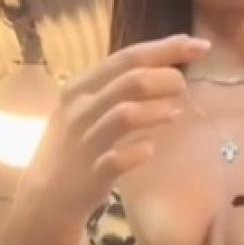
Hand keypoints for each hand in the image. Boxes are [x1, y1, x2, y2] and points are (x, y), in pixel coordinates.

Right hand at [19, 34, 209, 216]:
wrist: (44, 199)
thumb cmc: (74, 147)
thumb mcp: (85, 108)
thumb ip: (117, 88)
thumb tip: (167, 69)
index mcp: (79, 87)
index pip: (128, 57)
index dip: (166, 49)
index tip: (200, 45)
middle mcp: (80, 109)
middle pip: (131, 80)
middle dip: (166, 78)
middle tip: (183, 87)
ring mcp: (85, 142)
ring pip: (126, 114)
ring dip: (157, 110)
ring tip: (174, 113)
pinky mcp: (91, 175)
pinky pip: (120, 158)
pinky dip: (141, 151)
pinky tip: (151, 149)